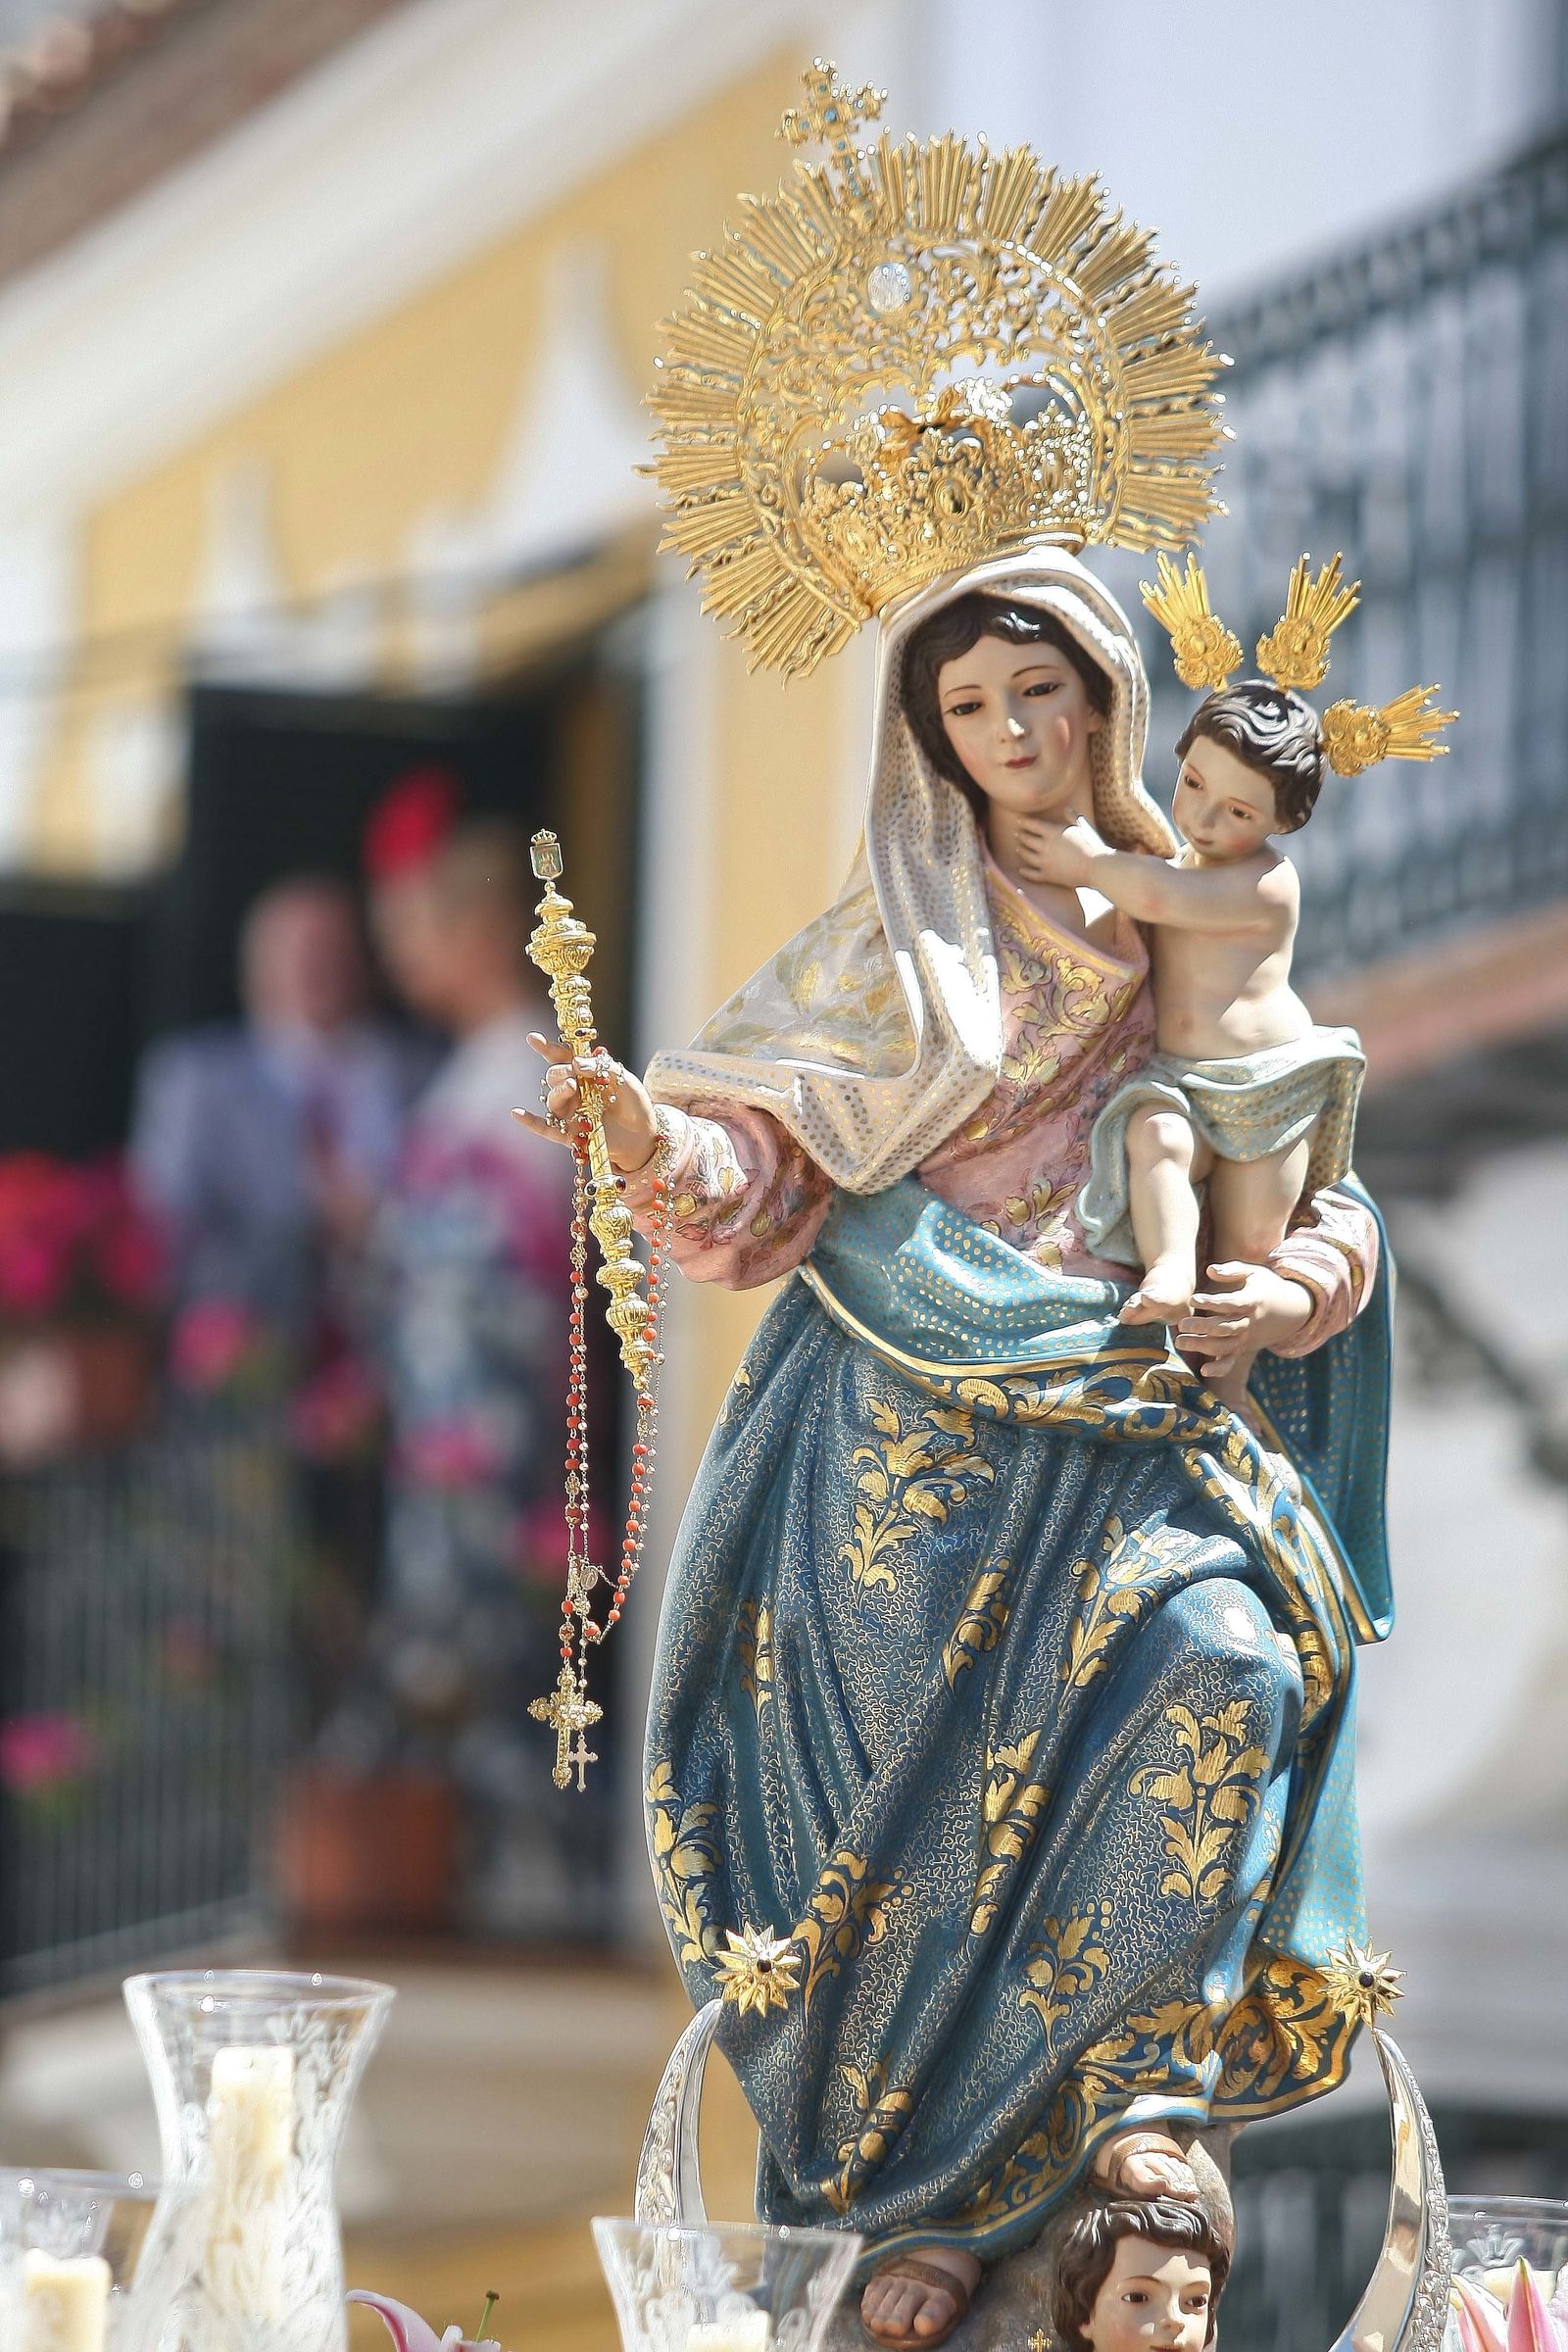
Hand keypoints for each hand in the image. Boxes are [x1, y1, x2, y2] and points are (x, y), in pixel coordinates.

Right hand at [513, 1032, 658, 1171]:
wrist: (645, 1135)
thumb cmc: (634, 1104)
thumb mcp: (624, 1078)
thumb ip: (601, 1067)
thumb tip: (575, 1063)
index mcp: (585, 1075)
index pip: (562, 1058)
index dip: (547, 1048)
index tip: (533, 1038)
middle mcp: (574, 1093)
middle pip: (554, 1078)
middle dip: (559, 1072)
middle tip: (573, 1074)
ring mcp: (571, 1114)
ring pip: (552, 1101)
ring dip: (558, 1092)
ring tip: (571, 1086)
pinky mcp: (571, 1135)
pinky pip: (546, 1129)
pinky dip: (531, 1122)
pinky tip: (517, 1113)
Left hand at [1014, 812, 1102, 887]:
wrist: (1095, 866)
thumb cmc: (1091, 844)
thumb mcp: (1083, 827)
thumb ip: (1073, 817)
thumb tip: (1067, 808)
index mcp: (1052, 832)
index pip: (1033, 825)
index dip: (1024, 823)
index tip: (1019, 821)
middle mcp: (1045, 846)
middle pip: (1027, 840)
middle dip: (1021, 835)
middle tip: (1016, 834)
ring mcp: (1045, 862)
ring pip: (1027, 855)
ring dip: (1021, 851)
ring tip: (1018, 848)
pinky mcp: (1048, 876)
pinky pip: (1032, 874)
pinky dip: (1025, 872)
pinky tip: (1021, 871)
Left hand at [1174, 1261, 1312, 1378]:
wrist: (1293, 1310)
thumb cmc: (1267, 1286)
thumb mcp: (1254, 1272)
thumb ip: (1231, 1270)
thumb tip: (1209, 1270)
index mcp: (1251, 1302)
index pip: (1230, 1304)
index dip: (1211, 1302)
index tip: (1193, 1299)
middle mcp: (1249, 1322)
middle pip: (1224, 1328)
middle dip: (1202, 1327)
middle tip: (1181, 1324)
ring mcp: (1246, 1337)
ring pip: (1224, 1346)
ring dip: (1202, 1346)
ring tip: (1179, 1341)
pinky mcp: (1244, 1348)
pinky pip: (1232, 1361)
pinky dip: (1219, 1368)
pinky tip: (1204, 1371)